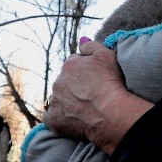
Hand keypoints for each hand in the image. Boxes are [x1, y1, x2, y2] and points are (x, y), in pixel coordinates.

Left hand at [42, 39, 152, 154]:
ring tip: (85, 107)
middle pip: (65, 81)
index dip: (87, 71)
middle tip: (92, 94)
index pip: (74, 64)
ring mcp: (54, 102)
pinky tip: (70, 118)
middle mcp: (58, 82)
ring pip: (58, 98)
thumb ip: (92, 46)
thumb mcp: (107, 55)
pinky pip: (50, 116)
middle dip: (75, 85)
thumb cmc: (111, 83)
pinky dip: (58, 117)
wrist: (111, 113)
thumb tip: (81, 40)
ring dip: (67, 100)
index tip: (97, 79)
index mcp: (69, 65)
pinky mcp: (53, 120)